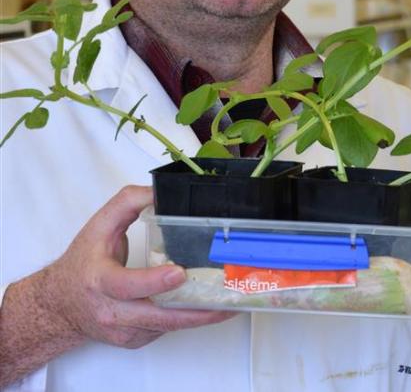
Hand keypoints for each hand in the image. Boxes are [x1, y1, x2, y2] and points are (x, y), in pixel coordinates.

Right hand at [41, 185, 233, 348]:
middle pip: (157, 317)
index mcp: (100, 281)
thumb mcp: (98, 228)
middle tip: (225, 302)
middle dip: (194, 312)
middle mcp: (111, 311)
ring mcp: (124, 330)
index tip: (179, 274)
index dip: (154, 282)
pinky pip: (166, 329)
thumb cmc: (82, 266)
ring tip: (231, 305)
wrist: (59, 305)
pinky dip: (187, 319)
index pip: (126, 285)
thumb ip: (127, 203)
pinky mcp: (135, 339)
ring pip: (167, 326)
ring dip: (200, 317)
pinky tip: (209, 308)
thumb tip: (159, 191)